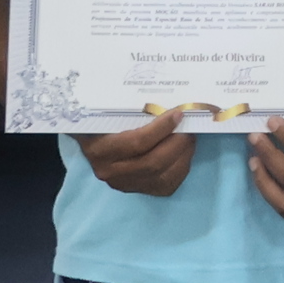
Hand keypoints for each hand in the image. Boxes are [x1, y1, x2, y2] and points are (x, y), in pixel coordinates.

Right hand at [78, 110, 194, 197]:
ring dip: (183, 154)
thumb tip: (160, 92)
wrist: (94, 141)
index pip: (136, 142)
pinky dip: (182, 167)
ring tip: (189, 137)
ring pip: (163, 175)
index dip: (162, 129)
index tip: (178, 114)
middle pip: (153, 162)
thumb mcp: (107, 110)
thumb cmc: (103, 120)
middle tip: (189, 126)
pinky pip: (167, 185)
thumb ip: (127, 105)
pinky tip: (184, 152)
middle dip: (178, 143)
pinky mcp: (138, 190)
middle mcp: (108, 170)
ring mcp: (124, 183)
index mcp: (98, 148)